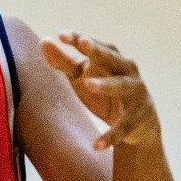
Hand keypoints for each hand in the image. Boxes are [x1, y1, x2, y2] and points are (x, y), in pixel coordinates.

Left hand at [42, 32, 160, 148]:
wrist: (137, 125)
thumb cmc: (105, 93)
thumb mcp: (82, 77)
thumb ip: (64, 61)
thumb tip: (43, 40)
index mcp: (112, 60)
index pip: (95, 45)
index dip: (79, 39)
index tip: (61, 35)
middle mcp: (127, 72)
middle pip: (113, 58)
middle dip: (99, 51)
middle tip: (84, 42)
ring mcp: (135, 94)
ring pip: (122, 87)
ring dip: (106, 85)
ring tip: (88, 84)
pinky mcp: (136, 118)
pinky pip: (123, 127)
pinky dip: (110, 136)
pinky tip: (96, 145)